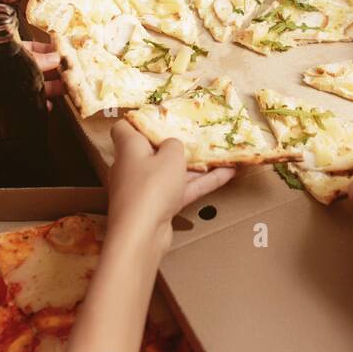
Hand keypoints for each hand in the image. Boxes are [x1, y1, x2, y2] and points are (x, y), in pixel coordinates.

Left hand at [0, 38, 62, 129]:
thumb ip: (18, 58)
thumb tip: (52, 58)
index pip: (29, 48)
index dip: (49, 51)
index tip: (71, 53)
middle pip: (32, 70)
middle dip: (54, 72)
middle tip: (77, 75)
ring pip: (28, 91)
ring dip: (48, 91)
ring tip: (70, 92)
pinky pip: (18, 112)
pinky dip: (34, 110)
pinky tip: (49, 110)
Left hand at [106, 122, 234, 252]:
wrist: (142, 234)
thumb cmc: (151, 186)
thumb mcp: (170, 156)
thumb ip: (174, 145)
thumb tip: (172, 144)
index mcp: (128, 148)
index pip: (123, 128)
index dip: (139, 120)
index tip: (160, 117)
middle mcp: (132, 167)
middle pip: (152, 150)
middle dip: (174, 144)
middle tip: (197, 134)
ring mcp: (146, 189)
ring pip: (171, 172)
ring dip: (195, 165)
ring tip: (221, 154)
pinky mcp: (158, 207)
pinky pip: (181, 190)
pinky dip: (201, 183)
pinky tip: (228, 174)